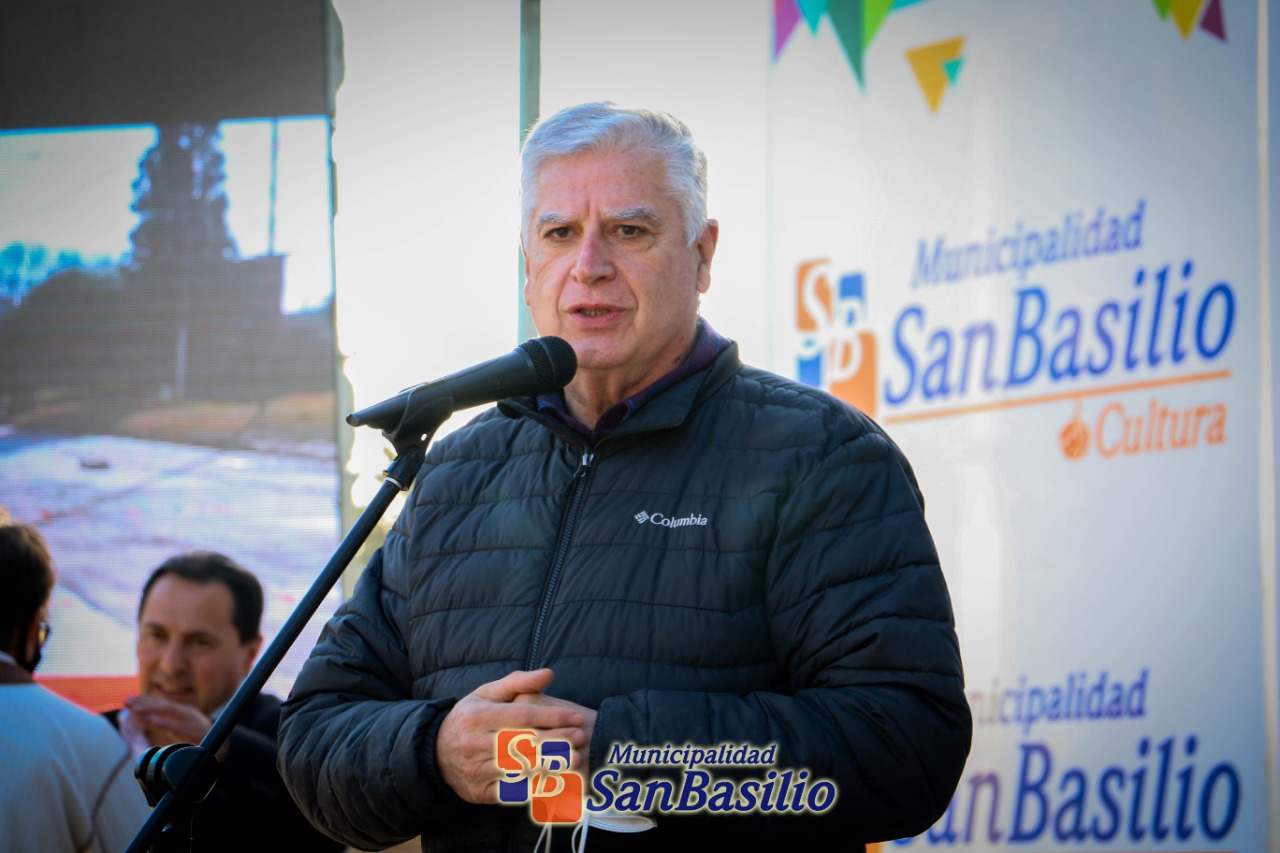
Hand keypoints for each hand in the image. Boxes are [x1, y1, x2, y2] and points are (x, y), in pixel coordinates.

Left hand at [124, 694, 213, 748]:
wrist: (222, 751)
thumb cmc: (197, 741)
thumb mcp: (178, 730)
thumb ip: (161, 723)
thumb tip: (136, 717)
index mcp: (183, 712)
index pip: (161, 703)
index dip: (144, 700)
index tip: (127, 700)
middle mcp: (189, 713)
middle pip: (164, 705)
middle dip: (145, 703)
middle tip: (127, 703)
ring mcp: (195, 722)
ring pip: (171, 713)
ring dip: (153, 711)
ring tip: (136, 711)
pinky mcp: (199, 733)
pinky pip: (181, 727)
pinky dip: (166, 723)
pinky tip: (154, 722)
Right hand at [436, 668, 594, 803]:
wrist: (436, 754)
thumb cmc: (470, 718)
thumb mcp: (487, 694)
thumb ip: (518, 682)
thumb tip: (548, 673)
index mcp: (479, 716)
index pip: (521, 716)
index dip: (551, 716)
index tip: (575, 717)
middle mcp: (475, 744)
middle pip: (522, 743)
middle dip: (555, 740)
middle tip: (580, 737)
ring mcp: (477, 771)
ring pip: (519, 770)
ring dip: (550, 765)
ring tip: (574, 759)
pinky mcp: (480, 793)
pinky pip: (512, 792)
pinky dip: (535, 788)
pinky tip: (557, 782)